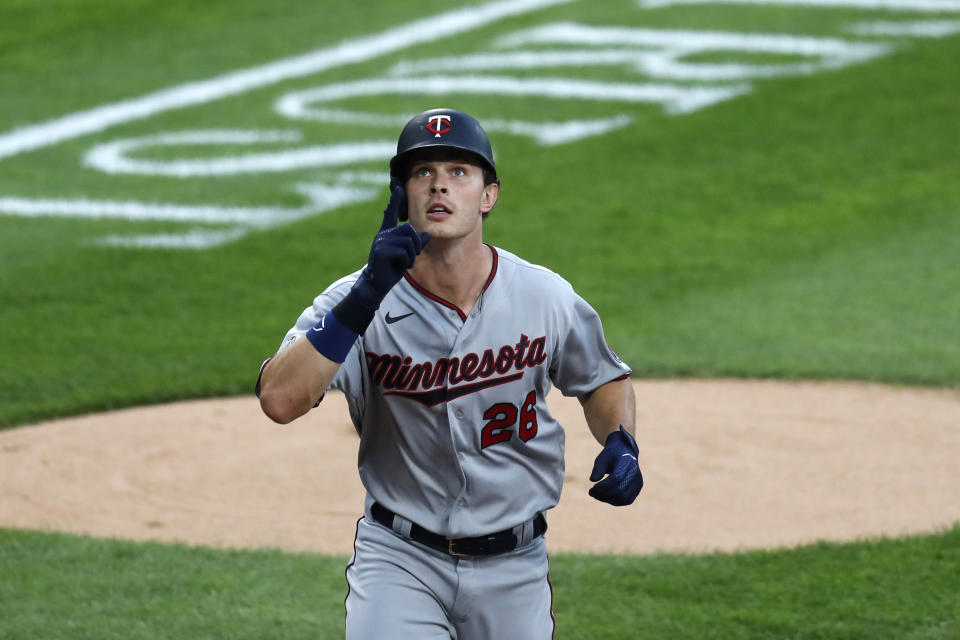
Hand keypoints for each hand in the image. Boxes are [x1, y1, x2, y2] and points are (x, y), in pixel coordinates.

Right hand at [352, 186, 429, 308]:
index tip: (398, 188)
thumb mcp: (406, 255)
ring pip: (409, 242)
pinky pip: (405, 252)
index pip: (391, 214)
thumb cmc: (391, 269)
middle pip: (410, 230)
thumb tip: (426, 235)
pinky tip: (399, 267)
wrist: (377, 283)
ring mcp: (381, 242)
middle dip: (416, 245)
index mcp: (387, 233)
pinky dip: (407, 262)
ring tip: (405, 263)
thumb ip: (415, 244)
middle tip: (411, 257)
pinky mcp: (382, 251)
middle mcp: (383, 234)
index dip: (395, 201)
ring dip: (412, 256)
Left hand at [589, 426, 642, 505]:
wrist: (625, 452)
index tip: (591, 490)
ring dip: (608, 500)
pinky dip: (615, 501)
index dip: (602, 487)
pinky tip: (604, 497)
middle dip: (604, 495)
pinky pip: (627, 500)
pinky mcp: (637, 489)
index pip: (616, 478)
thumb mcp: (602, 457)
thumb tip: (592, 480)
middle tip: (591, 493)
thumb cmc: (611, 455)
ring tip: (597, 495)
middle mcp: (635, 473)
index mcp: (627, 462)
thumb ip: (598, 468)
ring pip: (624, 498)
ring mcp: (638, 482)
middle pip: (620, 491)